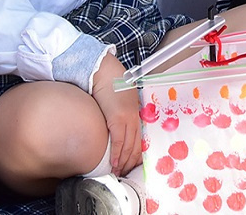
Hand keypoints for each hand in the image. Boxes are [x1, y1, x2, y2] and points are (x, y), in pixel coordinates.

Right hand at [90, 55, 141, 175]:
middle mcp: (135, 117)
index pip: (141, 139)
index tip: (132, 165)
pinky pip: (119, 141)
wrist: (104, 72)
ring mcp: (128, 118)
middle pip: (137, 146)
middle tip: (124, 173)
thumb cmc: (110, 83)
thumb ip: (122, 113)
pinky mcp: (117, 119)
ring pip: (129, 146)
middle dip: (131, 162)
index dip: (137, 155)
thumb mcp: (121, 100)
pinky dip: (117, 154)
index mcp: (137, 113)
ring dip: (124, 162)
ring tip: (118, 172)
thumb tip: (116, 125)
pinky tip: (114, 163)